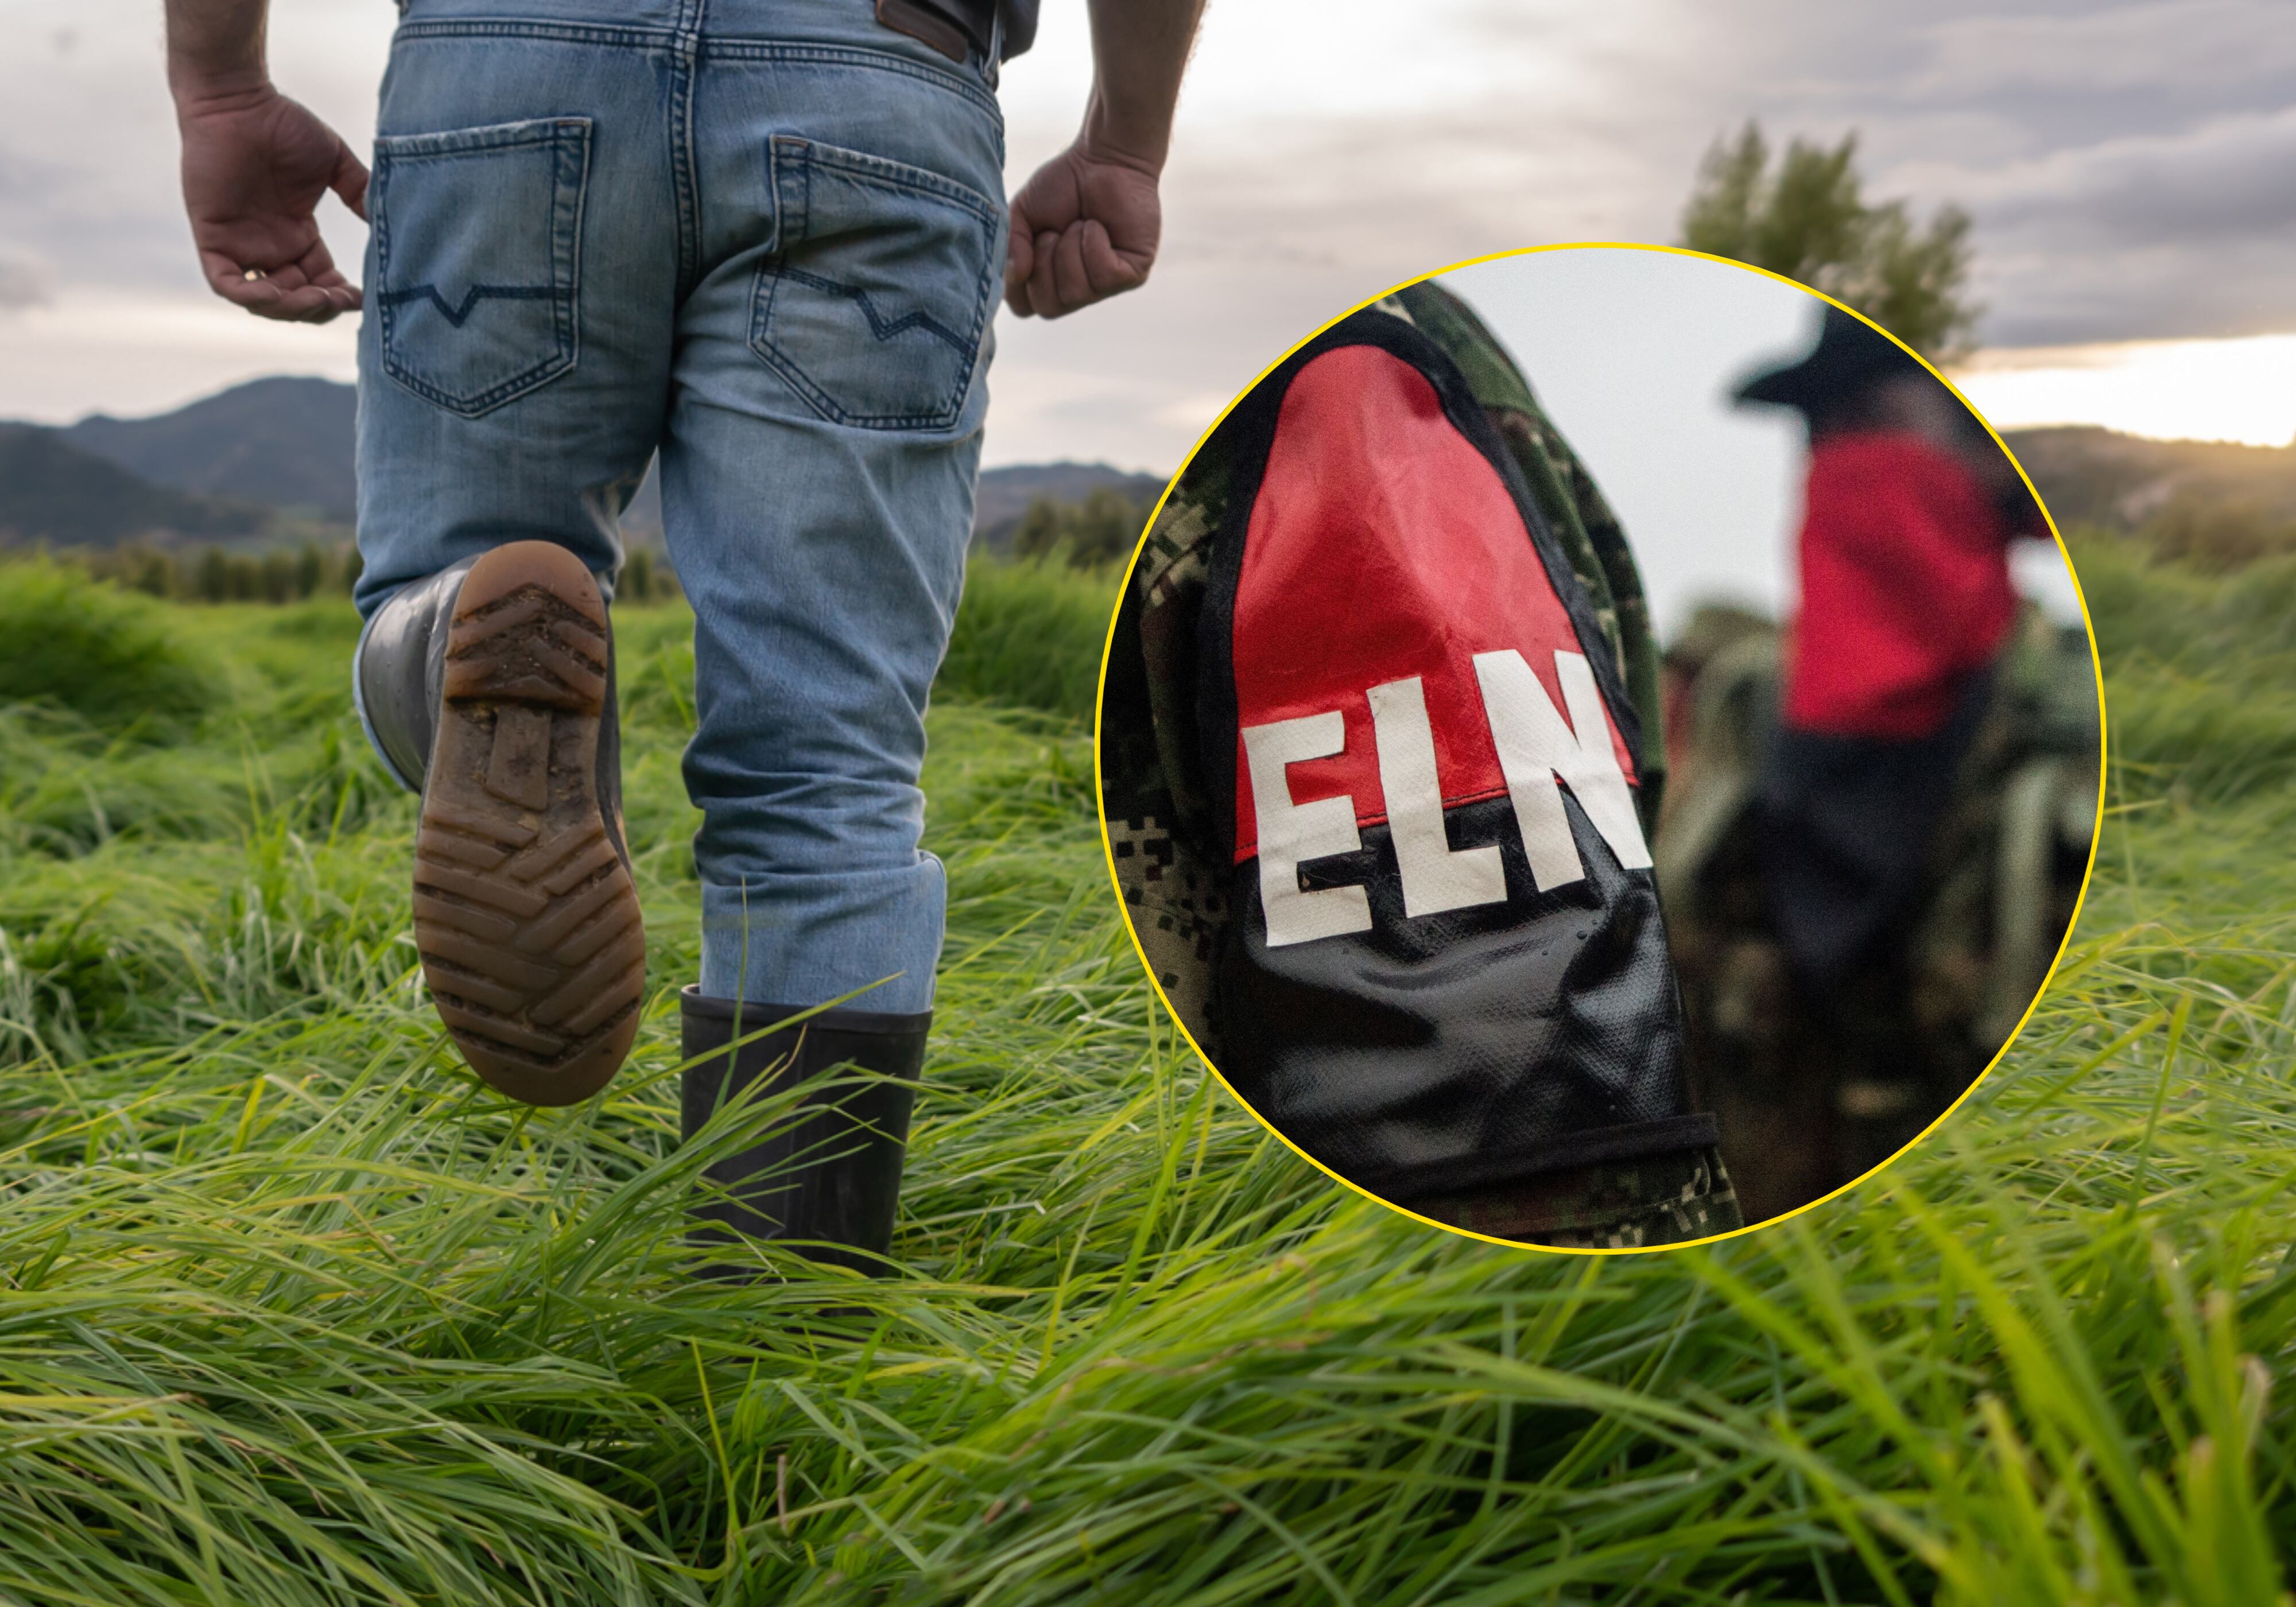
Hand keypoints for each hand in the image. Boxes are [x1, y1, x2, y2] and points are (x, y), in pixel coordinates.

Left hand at [176, 83, 368, 322]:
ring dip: (292, 309)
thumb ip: (359, 192)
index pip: (319, 282)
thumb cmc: (281, 123)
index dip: (340, 297)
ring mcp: (239, 244)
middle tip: (342, 299)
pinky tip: (279, 293)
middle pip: (295, 299)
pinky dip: (253, 297)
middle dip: (321, 308)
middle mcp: (268, 246)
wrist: (237, 101)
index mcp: (295, 234)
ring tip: (318, 298)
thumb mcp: (333, 162)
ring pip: (263, 300)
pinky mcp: (212, 238)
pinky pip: (227, 284)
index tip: (364, 297)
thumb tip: (386, 221)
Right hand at [1003, 140, 1160, 319]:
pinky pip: (1104, 277)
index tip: (1028, 243)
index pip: (1025, 308)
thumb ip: (1011, 246)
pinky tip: (1099, 226)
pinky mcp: (1132, 274)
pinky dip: (1094, 245)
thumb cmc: (1064, 186)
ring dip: (1070, 250)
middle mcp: (1077, 289)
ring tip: (1080, 224)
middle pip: (1049, 307)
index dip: (1019, 281)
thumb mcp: (1022, 214)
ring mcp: (1105, 286)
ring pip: (1076, 294)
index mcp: (1049, 280)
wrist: (1105, 158)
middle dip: (1045, 263)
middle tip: (1054, 231)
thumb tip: (1016, 274)